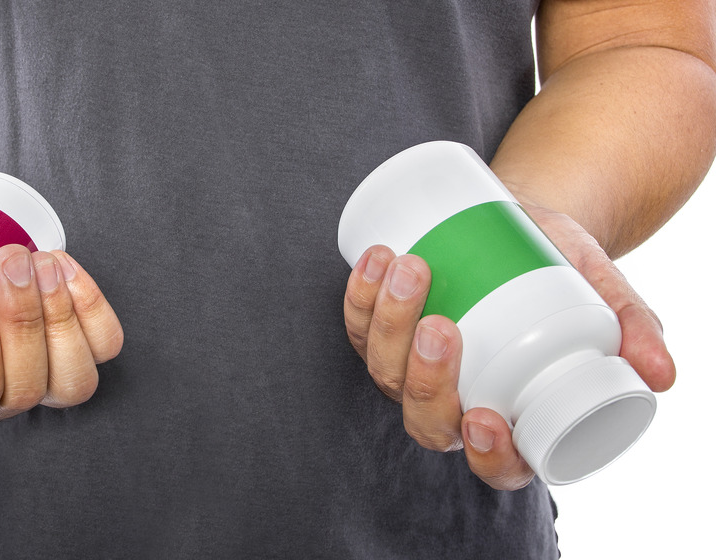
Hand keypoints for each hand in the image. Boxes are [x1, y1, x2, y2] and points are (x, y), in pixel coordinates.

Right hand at [0, 192, 122, 452]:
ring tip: (36, 262)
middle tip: (5, 263)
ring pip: (74, 377)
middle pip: (27, 393)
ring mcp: (38, 367)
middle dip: (26, 329)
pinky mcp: (70, 334)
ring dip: (63, 320)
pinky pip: (104, 344)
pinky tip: (64, 267)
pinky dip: (94, 308)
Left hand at [342, 204, 673, 490]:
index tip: (487, 418)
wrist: (525, 225)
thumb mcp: (602, 294)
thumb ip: (631, 328)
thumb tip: (662, 373)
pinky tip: (374, 261)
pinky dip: (359, 297)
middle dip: (426, 378)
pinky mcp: (382, 330)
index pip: (496, 465)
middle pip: (427, 419)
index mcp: (510, 419)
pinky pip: (357, 327)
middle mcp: (454, 404)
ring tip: (411, 268)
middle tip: (443, 324)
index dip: (487, 455)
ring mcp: (411, 370)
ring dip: (388, 324)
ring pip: (385, 372)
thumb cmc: (564, 273)